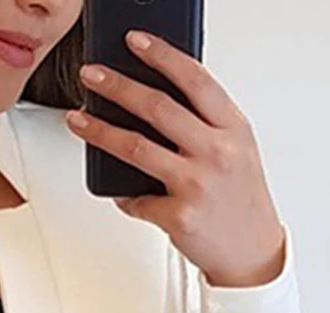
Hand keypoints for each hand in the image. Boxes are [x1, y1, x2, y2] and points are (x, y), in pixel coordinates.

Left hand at [66, 30, 285, 287]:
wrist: (252, 253)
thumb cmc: (239, 200)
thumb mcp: (237, 151)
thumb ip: (204, 125)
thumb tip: (153, 101)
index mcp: (232, 129)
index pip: (195, 79)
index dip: (161, 55)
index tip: (134, 41)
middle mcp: (216, 152)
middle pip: (157, 107)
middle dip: (117, 86)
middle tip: (90, 74)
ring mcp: (196, 184)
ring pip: (135, 147)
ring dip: (98, 131)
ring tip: (77, 120)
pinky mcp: (178, 216)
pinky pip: (135, 199)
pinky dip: (123, 195)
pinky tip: (118, 190)